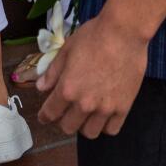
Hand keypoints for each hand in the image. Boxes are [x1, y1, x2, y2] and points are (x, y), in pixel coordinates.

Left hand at [36, 12, 148, 137]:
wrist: (124, 32)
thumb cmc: (93, 36)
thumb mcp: (67, 50)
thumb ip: (53, 72)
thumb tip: (41, 87)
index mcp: (67, 89)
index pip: (50, 113)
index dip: (44, 116)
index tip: (45, 115)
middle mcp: (84, 104)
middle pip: (68, 127)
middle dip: (64, 120)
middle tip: (68, 110)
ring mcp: (105, 108)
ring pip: (90, 133)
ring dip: (85, 125)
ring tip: (87, 114)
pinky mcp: (123, 107)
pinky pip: (111, 129)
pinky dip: (105, 125)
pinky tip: (104, 114)